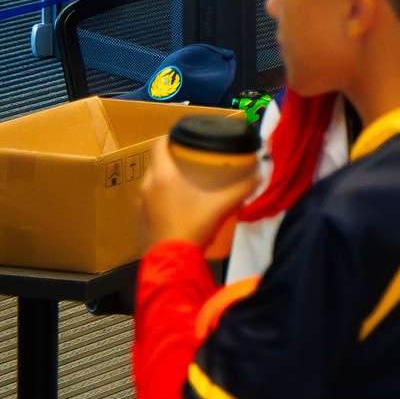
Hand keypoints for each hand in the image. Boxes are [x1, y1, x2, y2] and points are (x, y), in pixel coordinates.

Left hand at [138, 139, 255, 252]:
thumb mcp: (222, 206)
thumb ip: (242, 189)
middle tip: (189, 160)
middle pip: (155, 163)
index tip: (183, 136)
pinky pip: (148, 200)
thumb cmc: (194, 227)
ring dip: (163, 179)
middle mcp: (147, 186)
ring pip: (151, 182)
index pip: (159, 144)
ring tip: (183, 182)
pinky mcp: (140, 220)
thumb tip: (259, 176)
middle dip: (170, 159)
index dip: (170, 136)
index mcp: (163, 176)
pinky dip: (159, 197)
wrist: (172, 262)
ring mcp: (140, 204)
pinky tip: (175, 206)